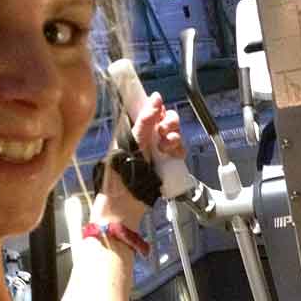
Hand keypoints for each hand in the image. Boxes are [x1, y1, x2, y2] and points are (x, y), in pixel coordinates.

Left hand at [97, 92, 183, 229]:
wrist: (126, 203)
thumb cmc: (121, 172)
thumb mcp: (131, 142)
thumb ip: (145, 121)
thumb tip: (156, 97)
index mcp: (135, 130)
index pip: (151, 112)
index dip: (158, 110)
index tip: (159, 112)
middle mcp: (147, 139)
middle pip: (166, 122)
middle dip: (169, 123)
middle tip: (164, 131)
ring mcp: (158, 152)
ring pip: (174, 136)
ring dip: (174, 137)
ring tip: (167, 146)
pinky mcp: (167, 165)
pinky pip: (179, 152)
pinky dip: (179, 151)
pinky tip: (173, 155)